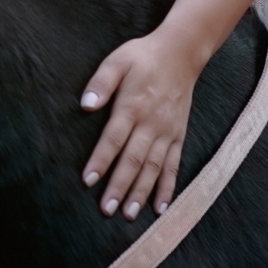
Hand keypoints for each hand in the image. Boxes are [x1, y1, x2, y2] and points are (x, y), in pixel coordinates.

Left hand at [78, 28, 205, 220]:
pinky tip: (160, 207)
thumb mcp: (117, 60)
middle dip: (120, 186)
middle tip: (107, 209)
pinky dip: (168, 186)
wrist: (181, 53)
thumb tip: (86, 104)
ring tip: (130, 214)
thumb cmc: (142, 57)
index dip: (101, 160)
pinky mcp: (178, 136)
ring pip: (154, 167)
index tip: (88, 180)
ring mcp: (167, 132)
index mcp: (133, 105)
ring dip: (142, 192)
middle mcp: (151, 123)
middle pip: (134, 159)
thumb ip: (101, 82)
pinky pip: (174, 165)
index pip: (114, 138)